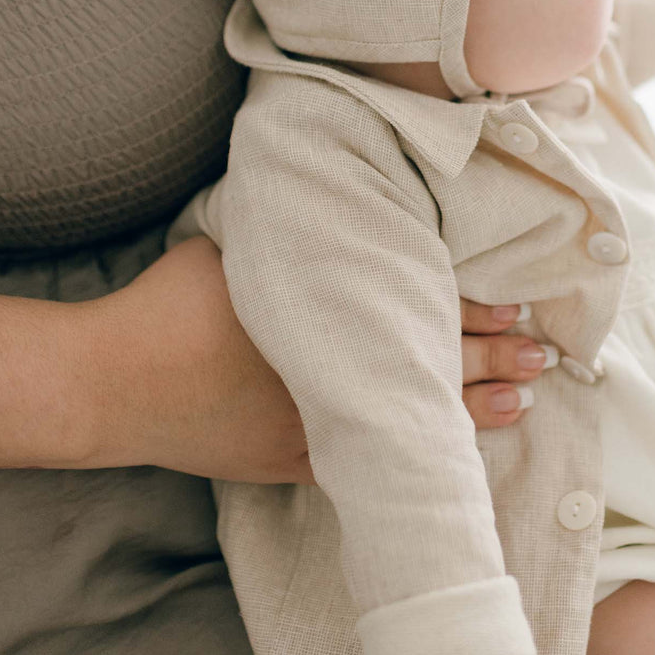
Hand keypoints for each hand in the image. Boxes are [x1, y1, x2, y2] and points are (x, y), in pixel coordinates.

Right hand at [87, 239, 548, 481]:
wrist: (113, 383)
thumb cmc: (169, 303)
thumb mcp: (236, 241)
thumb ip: (295, 228)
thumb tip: (339, 194)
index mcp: (327, 310)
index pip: (419, 309)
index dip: (472, 308)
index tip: (515, 306)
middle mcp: (331, 372)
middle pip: (429, 362)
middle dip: (491, 358)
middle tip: (541, 354)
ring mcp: (315, 424)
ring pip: (413, 415)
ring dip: (473, 406)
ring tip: (525, 398)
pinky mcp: (293, 460)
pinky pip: (370, 458)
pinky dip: (417, 449)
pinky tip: (453, 450)